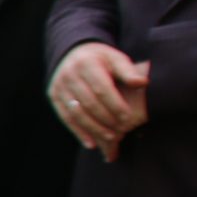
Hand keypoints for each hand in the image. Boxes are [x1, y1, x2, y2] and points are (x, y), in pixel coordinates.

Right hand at [48, 42, 149, 161]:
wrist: (73, 53)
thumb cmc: (101, 59)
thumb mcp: (115, 58)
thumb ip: (128, 71)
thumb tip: (142, 83)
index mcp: (87, 63)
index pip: (102, 88)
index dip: (115, 105)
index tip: (128, 118)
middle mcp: (70, 74)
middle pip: (89, 102)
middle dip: (106, 119)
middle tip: (122, 131)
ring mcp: (59, 86)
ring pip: (76, 112)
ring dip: (94, 128)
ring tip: (110, 138)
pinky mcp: (53, 95)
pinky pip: (65, 117)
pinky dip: (78, 132)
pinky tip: (91, 143)